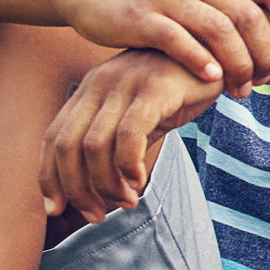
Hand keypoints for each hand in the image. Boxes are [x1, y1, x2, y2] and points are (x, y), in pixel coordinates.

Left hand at [40, 49, 222, 223]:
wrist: (220, 53)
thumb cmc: (181, 88)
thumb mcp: (141, 114)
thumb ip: (119, 143)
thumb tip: (104, 187)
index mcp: (90, 89)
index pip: (53, 137)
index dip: (49, 177)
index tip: (55, 210)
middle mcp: (100, 83)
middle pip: (67, 145)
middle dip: (76, 189)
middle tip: (95, 215)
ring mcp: (126, 83)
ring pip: (95, 145)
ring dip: (106, 183)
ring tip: (127, 200)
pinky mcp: (154, 87)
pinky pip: (129, 134)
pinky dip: (128, 164)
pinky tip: (139, 180)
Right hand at [57, 0, 269, 94]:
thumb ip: (234, 9)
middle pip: (249, 16)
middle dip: (266, 54)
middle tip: (269, 81)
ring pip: (219, 30)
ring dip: (238, 65)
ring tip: (241, 90)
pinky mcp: (141, 16)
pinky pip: (178, 40)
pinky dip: (199, 61)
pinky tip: (211, 79)